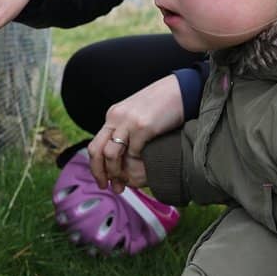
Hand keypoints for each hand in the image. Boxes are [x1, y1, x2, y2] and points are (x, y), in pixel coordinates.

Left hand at [88, 74, 184, 192]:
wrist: (180, 89)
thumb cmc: (162, 105)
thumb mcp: (137, 115)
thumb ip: (127, 131)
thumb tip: (123, 157)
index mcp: (113, 115)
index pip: (95, 144)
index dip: (96, 166)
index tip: (104, 181)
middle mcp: (116, 117)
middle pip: (96, 150)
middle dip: (99, 172)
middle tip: (107, 186)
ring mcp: (129, 122)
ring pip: (111, 154)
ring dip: (115, 172)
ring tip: (123, 182)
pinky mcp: (144, 126)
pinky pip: (134, 152)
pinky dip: (136, 163)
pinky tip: (143, 166)